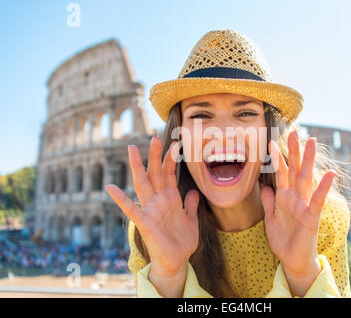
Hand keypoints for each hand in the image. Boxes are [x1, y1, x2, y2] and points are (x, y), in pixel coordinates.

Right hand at [105, 137, 199, 277]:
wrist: (176, 261)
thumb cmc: (182, 241)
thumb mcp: (191, 219)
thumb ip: (190, 204)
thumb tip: (193, 191)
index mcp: (170, 198)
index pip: (169, 174)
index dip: (171, 159)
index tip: (174, 142)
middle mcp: (159, 200)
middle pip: (156, 173)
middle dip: (155, 156)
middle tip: (155, 136)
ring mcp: (150, 210)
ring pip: (143, 184)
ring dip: (138, 167)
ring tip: (132, 149)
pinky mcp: (145, 223)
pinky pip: (131, 210)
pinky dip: (120, 199)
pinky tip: (111, 188)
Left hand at [261, 131, 335, 294]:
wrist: (292, 261)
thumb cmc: (283, 240)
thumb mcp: (270, 219)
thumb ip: (269, 202)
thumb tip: (264, 186)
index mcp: (284, 197)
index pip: (281, 173)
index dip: (277, 158)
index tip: (271, 141)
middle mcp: (295, 198)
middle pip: (295, 170)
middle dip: (294, 152)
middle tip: (294, 132)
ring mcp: (305, 205)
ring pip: (306, 179)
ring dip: (308, 161)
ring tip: (311, 143)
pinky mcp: (312, 217)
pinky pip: (318, 200)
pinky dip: (323, 187)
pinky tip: (329, 173)